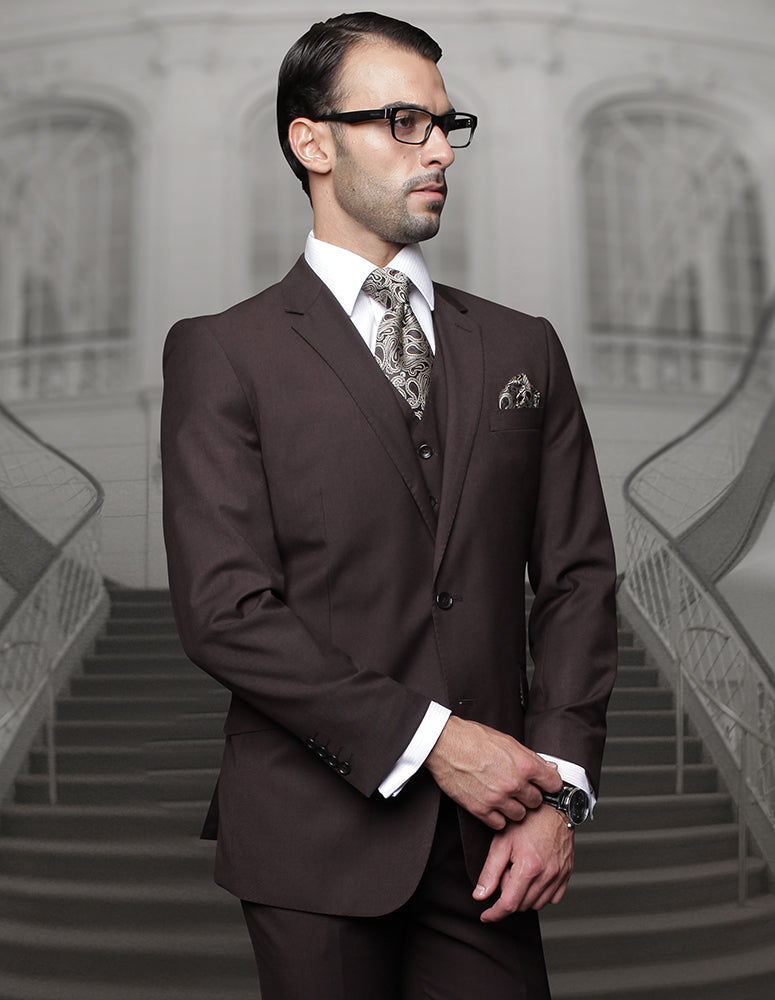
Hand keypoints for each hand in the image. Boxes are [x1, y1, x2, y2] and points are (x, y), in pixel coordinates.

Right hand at [424, 716, 561, 828]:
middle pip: (536, 802)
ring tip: (504, 796)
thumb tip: (549, 768)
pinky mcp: (480, 809)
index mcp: (524, 765)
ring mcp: (497, 798)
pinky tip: (493, 804)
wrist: (445, 744)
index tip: (544, 784)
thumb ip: (531, 757)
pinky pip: (500, 824)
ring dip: (515, 808)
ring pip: (520, 815)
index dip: (549, 784)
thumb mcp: (508, 741)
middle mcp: (514, 784)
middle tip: (519, 788)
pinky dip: (498, 816)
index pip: (553, 784)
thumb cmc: (474, 738)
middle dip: (530, 795)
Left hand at [473, 805, 573, 921]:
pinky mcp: (567, 873)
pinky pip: (553, 897)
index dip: (494, 914)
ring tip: (519, 869)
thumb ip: (490, 873)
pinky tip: (533, 876)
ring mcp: (560, 875)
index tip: (486, 916)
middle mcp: (547, 875)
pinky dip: (540, 893)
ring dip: (524, 895)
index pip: (509, 905)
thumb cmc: (526, 820)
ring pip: (537, 904)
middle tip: (505, 871)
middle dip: (509, 895)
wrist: (553, 805)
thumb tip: (480, 896)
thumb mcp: (501, 842)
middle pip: (522, 905)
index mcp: (529, 868)